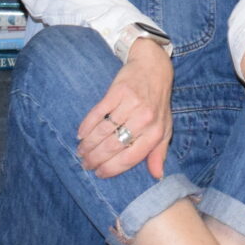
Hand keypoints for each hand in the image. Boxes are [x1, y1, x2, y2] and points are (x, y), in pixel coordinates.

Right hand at [77, 39, 172, 179]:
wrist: (154, 67)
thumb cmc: (158, 102)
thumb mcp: (164, 128)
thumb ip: (159, 152)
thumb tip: (158, 176)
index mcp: (156, 132)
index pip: (130, 157)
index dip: (112, 168)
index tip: (99, 174)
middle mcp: (144, 119)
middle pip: (114, 146)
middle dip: (96, 159)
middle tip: (85, 164)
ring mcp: (131, 104)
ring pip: (104, 131)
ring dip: (89, 144)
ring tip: (81, 152)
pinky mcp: (118, 91)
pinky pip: (98, 113)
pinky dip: (87, 125)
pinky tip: (81, 134)